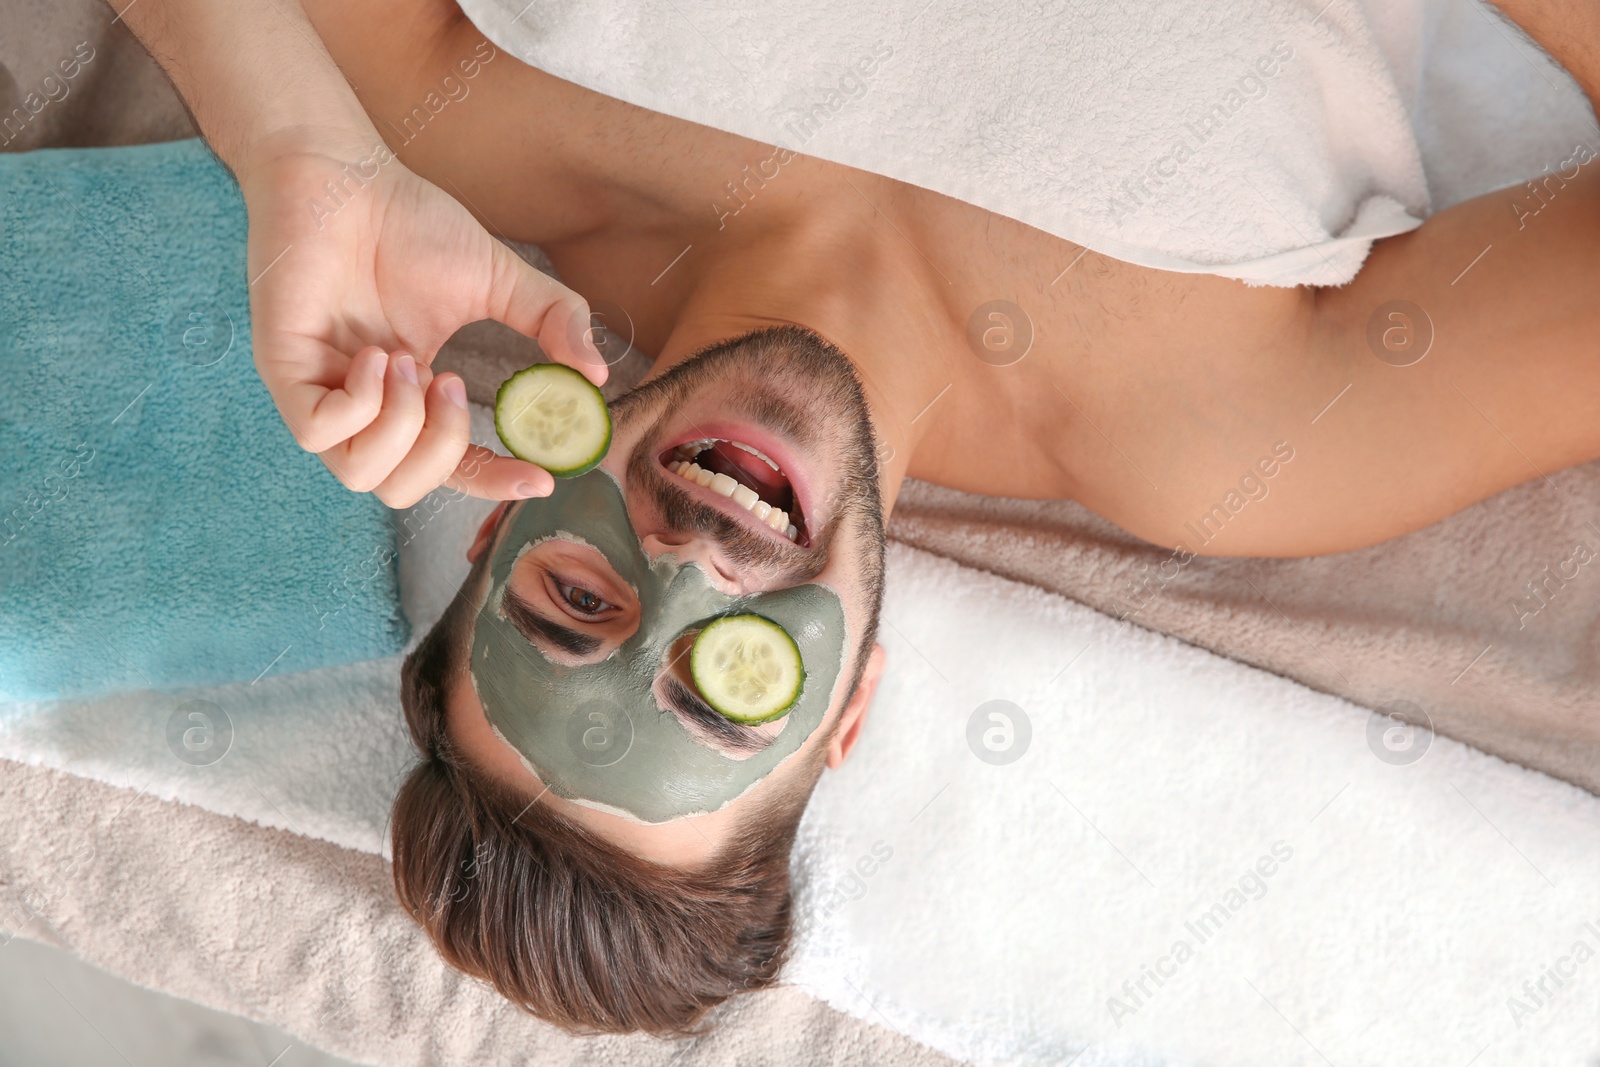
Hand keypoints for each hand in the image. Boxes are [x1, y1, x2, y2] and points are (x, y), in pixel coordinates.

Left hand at [237, 130, 607, 507]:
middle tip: (451, 385)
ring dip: (401, 428)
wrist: (346, 175)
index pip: (453, 468)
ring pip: (360, 475)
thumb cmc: (409, 223)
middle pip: (400, 490)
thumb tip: (598, 374)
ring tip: (409, 360)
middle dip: (441, 452)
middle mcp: (364, 406)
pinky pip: (318, 433)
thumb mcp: (500, 280)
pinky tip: (376, 354)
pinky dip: (360, 406)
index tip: (540, 478)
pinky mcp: (283, 370)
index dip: (495, 482)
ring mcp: (322, 391)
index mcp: (412, 395)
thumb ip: (554, 323)